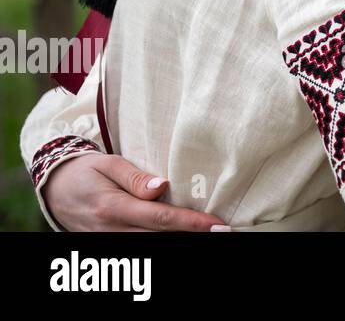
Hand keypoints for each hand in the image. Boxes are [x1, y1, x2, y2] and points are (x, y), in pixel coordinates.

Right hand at [42, 154, 228, 231]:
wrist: (54, 189)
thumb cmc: (86, 171)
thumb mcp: (109, 164)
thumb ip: (135, 177)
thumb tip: (162, 186)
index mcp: (113, 207)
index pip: (160, 218)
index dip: (190, 223)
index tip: (216, 225)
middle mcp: (111, 230)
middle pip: (159, 237)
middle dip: (192, 236)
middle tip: (223, 232)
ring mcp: (108, 242)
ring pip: (150, 246)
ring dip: (179, 240)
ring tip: (208, 234)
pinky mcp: (108, 246)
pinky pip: (138, 248)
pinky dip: (161, 242)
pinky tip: (182, 235)